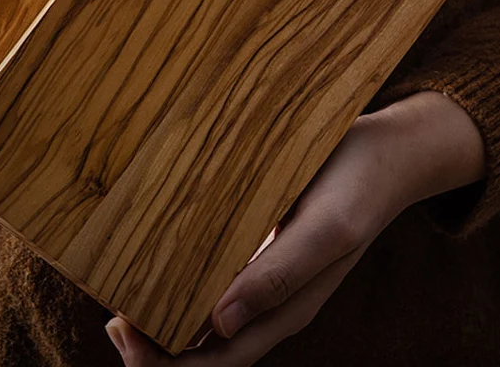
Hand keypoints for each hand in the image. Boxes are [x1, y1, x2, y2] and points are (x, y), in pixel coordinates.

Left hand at [104, 91, 484, 365]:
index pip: (217, 360)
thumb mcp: (326, 229)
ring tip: (123, 290)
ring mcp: (269, 277)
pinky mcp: (265, 248)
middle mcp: (273, 303)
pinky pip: (218, 279)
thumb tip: (219, 325)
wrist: (386, 154)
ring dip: (165, 314)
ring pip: (207, 316)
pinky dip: (184, 281)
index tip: (121, 328)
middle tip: (112, 316)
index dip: (166, 363)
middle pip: (205, 347)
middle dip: (154, 344)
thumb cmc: (357, 187)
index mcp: (288, 311)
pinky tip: (161, 258)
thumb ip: (279, 275)